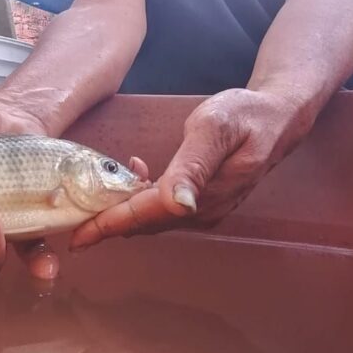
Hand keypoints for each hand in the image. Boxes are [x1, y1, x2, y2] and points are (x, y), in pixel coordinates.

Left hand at [70, 87, 313, 248]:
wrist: (279, 116)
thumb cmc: (246, 115)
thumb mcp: (216, 129)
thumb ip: (193, 166)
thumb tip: (177, 204)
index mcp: (203, 197)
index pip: (146, 216)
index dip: (109, 225)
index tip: (77, 237)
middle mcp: (203, 213)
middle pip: (144, 224)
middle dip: (108, 220)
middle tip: (73, 208)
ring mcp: (205, 212)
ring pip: (152, 220)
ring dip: (124, 209)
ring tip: (98, 187)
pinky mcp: (205, 205)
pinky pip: (164, 211)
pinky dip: (141, 201)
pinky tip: (136, 178)